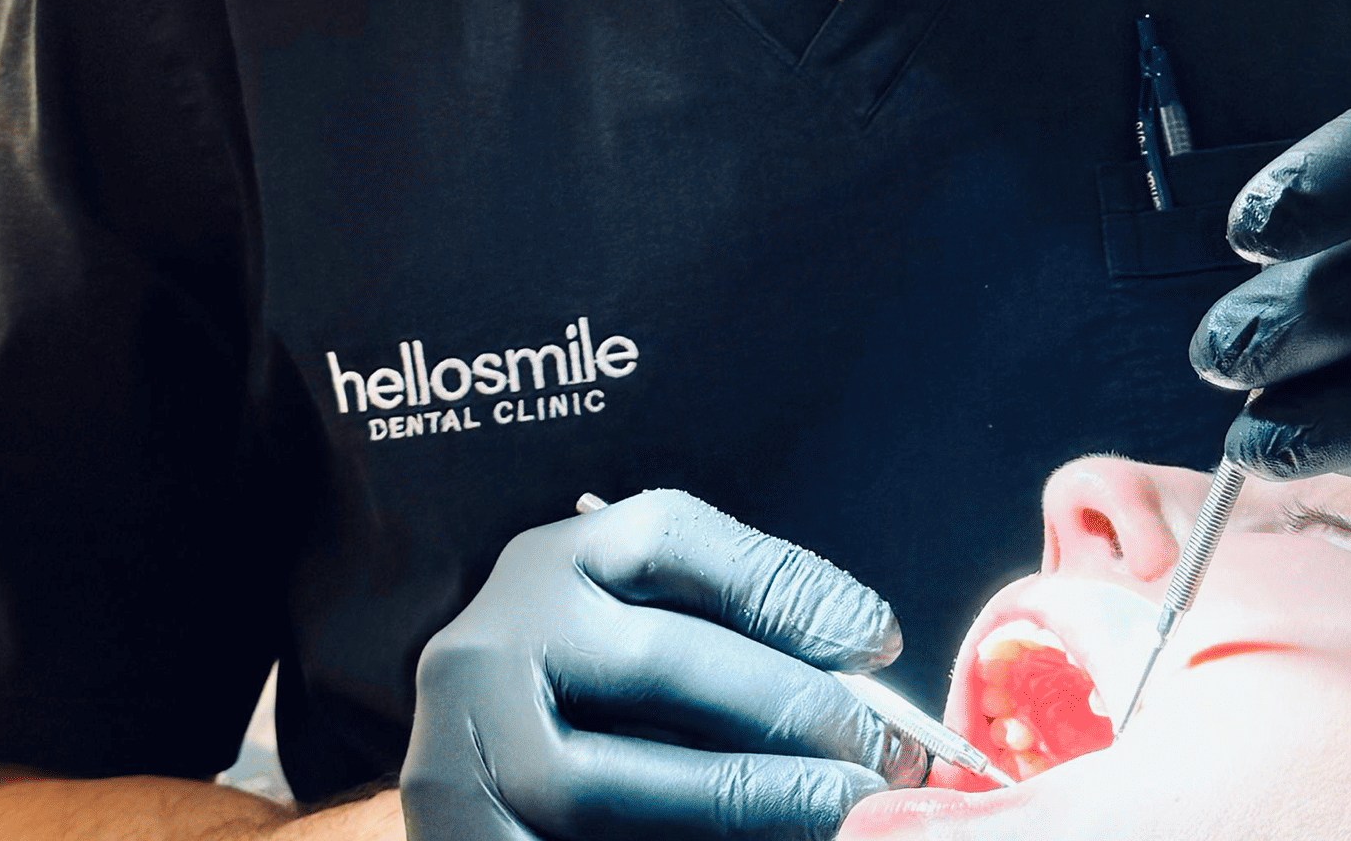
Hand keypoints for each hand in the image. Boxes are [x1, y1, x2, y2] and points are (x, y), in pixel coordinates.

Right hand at [401, 490, 922, 840]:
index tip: (876, 640)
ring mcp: (464, 750)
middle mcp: (492, 642)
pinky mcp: (464, 837)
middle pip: (660, 660)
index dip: (788, 588)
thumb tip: (863, 657)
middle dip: (794, 709)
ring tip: (844, 807)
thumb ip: (740, 635)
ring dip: (752, 800)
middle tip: (886, 754)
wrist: (491, 785)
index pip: (673, 539)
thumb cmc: (607, 709)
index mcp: (554, 564)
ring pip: (615, 783)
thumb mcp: (654, 638)